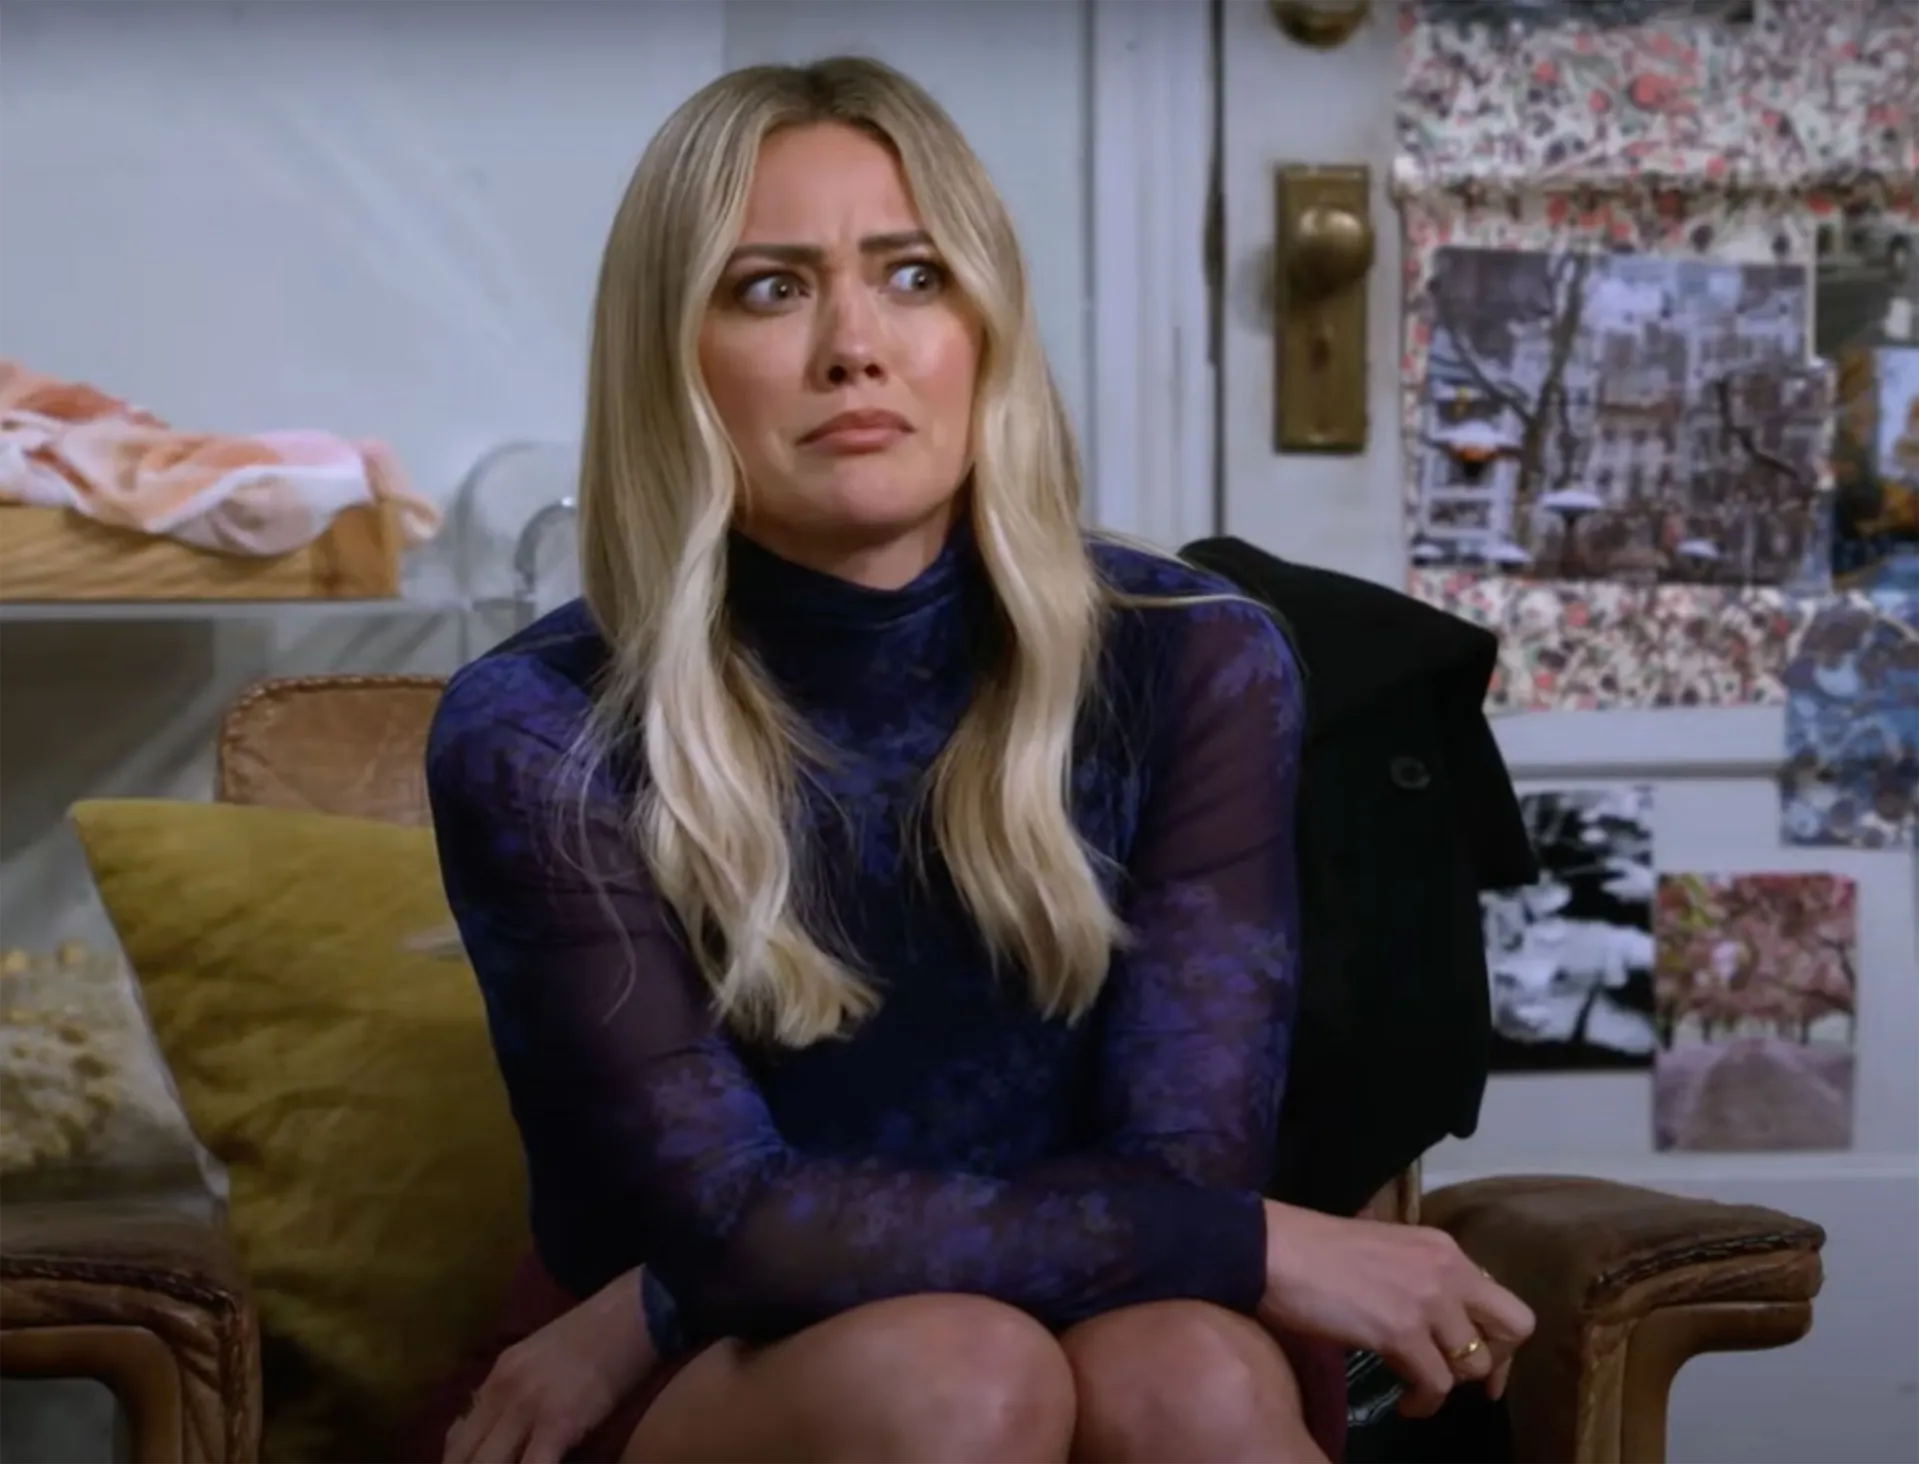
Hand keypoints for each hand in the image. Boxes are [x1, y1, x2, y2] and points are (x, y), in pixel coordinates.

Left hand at [443, 1265, 658, 1463]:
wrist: (631, 1314)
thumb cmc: (593, 1337)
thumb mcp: (535, 1357)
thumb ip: (509, 1393)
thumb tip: (486, 1429)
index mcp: (496, 1379)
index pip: (455, 1441)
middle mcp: (502, 1393)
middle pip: (461, 1458)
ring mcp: (527, 1409)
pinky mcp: (558, 1423)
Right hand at [1256, 1201, 1534, 1418]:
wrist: (1275, 1251)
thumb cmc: (1314, 1249)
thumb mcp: (1385, 1252)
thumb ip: (1418, 1276)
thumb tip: (1434, 1316)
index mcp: (1442, 1248)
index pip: (1500, 1296)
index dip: (1497, 1338)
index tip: (1481, 1363)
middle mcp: (1447, 1270)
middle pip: (1514, 1326)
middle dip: (1496, 1361)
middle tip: (1465, 1381)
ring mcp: (1427, 1300)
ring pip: (1474, 1363)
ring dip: (1449, 1384)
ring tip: (1417, 1389)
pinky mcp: (1401, 1330)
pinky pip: (1437, 1385)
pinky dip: (1423, 1403)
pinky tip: (1403, 1403)